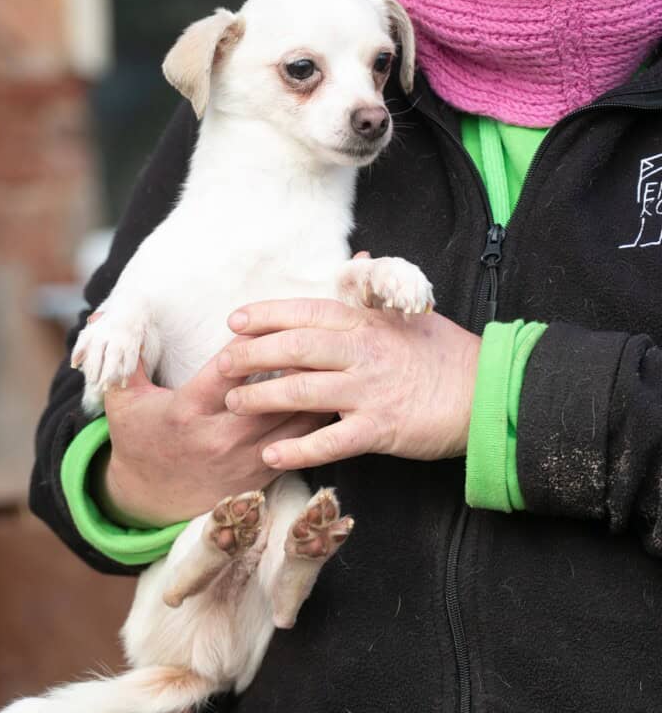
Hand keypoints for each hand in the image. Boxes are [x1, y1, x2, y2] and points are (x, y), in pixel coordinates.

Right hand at [98, 340, 327, 526]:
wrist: (151, 501)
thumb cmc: (140, 440)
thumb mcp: (123, 401)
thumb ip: (123, 357)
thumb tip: (101, 313)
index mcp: (188, 411)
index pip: (228, 371)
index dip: (252, 344)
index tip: (269, 321)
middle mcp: (220, 437)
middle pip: (271, 395)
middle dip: (296, 365)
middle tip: (318, 335)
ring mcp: (245, 459)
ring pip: (294, 421)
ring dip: (315, 391)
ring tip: (332, 360)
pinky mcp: (262, 475)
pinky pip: (301, 445)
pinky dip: (317, 419)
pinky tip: (331, 394)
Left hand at [217, 299, 481, 469]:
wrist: (488, 392)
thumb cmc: (446, 354)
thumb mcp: (411, 314)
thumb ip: (377, 294)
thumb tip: (359, 257)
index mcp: (368, 323)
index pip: (306, 312)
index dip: (267, 315)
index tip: (235, 321)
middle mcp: (364, 352)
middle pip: (295, 349)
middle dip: (252, 355)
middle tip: (222, 364)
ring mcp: (370, 391)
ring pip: (303, 392)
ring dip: (262, 398)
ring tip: (234, 403)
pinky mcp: (381, 428)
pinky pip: (329, 441)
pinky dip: (297, 449)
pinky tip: (270, 455)